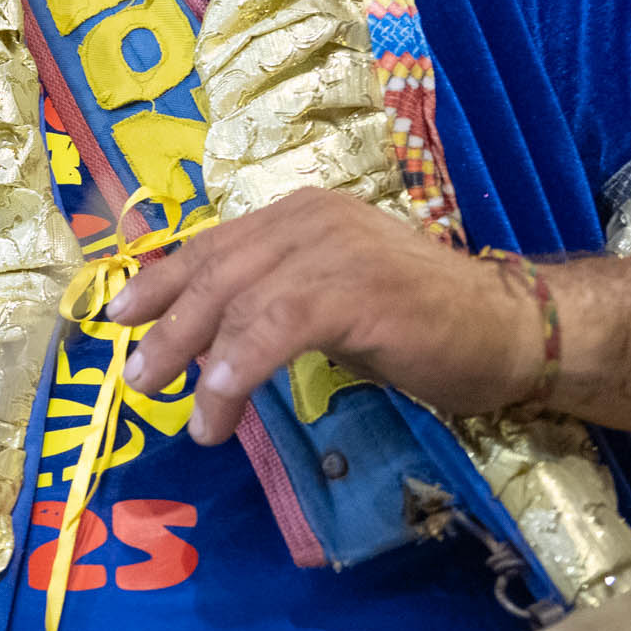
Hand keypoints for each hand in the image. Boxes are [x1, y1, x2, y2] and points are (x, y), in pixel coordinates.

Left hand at [107, 188, 545, 442]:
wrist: (510, 330)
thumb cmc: (419, 325)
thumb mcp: (330, 303)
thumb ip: (273, 304)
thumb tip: (202, 338)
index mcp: (298, 216)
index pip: (211, 246)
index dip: (160, 280)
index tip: (120, 317)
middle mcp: (310, 221)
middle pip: (214, 271)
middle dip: (167, 326)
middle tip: (138, 378)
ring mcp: (336, 250)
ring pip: (238, 298)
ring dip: (197, 357)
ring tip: (186, 414)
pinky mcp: (359, 290)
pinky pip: (279, 324)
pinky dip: (239, 362)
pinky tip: (220, 400)